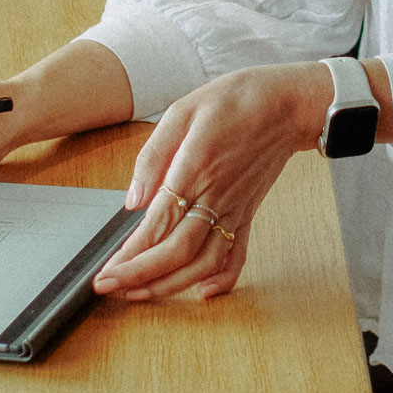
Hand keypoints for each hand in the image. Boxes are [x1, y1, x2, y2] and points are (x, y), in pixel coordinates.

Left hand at [92, 62, 333, 302]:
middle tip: (110, 289)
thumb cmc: (235, 99)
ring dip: (171, 285)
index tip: (105, 274)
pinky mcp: (247, 212)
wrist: (287, 103)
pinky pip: (238, 255)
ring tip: (141, 293)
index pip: (158, 224)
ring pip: (204, 262)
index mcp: (195, 167)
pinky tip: (201, 291)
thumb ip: (153, 155)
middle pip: (178, 252)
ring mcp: (235, 208)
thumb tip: (133, 201)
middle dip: (140, 278)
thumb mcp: (183, 109)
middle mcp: (216, 195)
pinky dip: (222, 280)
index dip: (129, 256)